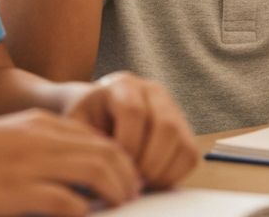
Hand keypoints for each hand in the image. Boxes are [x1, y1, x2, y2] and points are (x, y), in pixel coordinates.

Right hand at [0, 109, 139, 215]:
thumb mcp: (9, 141)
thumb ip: (42, 149)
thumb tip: (75, 177)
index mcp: (41, 124)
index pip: (97, 136)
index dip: (120, 157)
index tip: (130, 177)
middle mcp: (42, 138)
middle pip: (106, 151)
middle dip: (127, 175)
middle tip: (134, 195)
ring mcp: (30, 164)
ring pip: (96, 171)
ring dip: (115, 192)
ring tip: (121, 206)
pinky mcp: (16, 193)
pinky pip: (66, 201)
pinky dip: (84, 212)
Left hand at [62, 72, 198, 188]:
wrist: (99, 109)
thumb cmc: (86, 119)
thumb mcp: (77, 123)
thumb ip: (88, 140)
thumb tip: (105, 168)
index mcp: (123, 84)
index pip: (134, 111)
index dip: (127, 145)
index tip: (116, 167)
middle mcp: (153, 90)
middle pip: (165, 125)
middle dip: (148, 162)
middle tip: (131, 182)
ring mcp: (172, 107)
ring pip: (182, 140)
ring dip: (161, 170)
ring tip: (140, 183)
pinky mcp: (183, 126)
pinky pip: (190, 154)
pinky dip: (174, 174)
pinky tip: (151, 179)